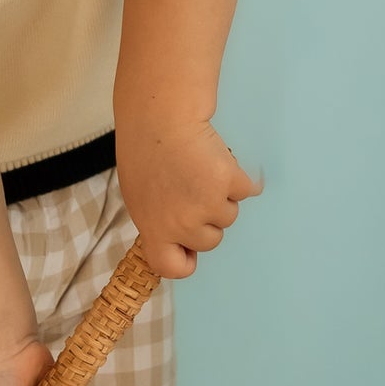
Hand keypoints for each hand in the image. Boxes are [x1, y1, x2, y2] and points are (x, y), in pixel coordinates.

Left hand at [116, 118, 261, 279]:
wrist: (161, 118)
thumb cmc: (144, 151)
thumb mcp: (139, 196)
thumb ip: (158, 221)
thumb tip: (179, 238)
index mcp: (155, 229)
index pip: (171, 267)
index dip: (184, 259)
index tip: (188, 246)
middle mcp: (183, 224)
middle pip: (211, 240)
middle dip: (207, 219)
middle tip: (193, 190)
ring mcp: (208, 205)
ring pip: (229, 216)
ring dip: (222, 196)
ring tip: (201, 171)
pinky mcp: (229, 183)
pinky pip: (245, 191)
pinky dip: (239, 179)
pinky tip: (221, 162)